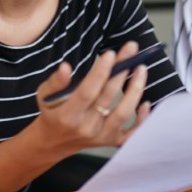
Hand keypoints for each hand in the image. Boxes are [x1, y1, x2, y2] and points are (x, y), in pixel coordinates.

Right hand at [33, 41, 151, 156]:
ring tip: (141, 69)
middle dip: (121, 71)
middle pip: (108, 97)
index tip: (110, 54)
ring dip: (135, 90)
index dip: (100, 73)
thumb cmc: (52, 113)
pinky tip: (146, 102)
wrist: (55, 142)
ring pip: (123, 113)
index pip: (87, 92)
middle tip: (130, 49)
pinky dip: (142, 119)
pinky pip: (132, 133)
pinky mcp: (112, 141)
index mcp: (69, 115)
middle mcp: (87, 127)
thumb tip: (66, 67)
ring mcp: (101, 136)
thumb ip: (55, 81)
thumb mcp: (44, 95)